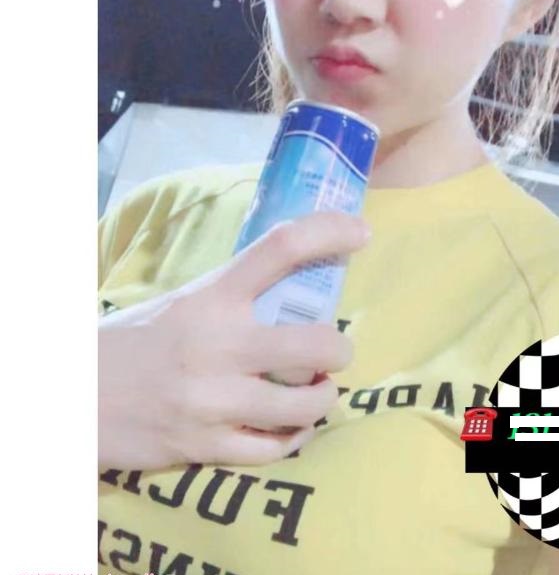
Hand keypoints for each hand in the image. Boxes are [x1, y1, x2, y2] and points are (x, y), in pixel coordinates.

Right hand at [99, 211, 370, 470]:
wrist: (75, 395)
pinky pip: (275, 449)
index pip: (280, 248)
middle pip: (316, 345)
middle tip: (334, 350)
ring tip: (317, 391)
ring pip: (305, 405)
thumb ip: (235, 294)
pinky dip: (293, 437)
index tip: (360, 232)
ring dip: (323, 397)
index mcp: (211, 297)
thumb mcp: (185, 300)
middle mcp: (217, 347)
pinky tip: (290, 426)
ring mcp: (212, 402)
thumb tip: (298, 276)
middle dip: (340, 350)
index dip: (329, 232)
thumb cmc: (138, 340)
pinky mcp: (204, 446)